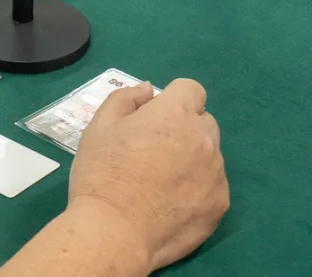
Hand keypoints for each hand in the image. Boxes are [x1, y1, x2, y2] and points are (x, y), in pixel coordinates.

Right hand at [69, 79, 228, 271]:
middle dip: (183, 128)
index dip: (171, 99)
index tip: (152, 117)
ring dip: (190, 158)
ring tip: (158, 181)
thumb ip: (125, 99)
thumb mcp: (99, 126)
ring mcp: (217, 173)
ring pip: (208, 154)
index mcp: (174, 114)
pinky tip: (170, 202)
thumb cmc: (102, 173)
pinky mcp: (220, 204)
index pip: (190, 89)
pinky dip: (196, 187)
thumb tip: (147, 90)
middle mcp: (204, 139)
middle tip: (152, 150)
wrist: (114, 230)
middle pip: (203, 121)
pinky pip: (212, 184)